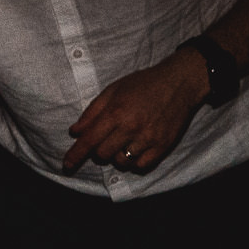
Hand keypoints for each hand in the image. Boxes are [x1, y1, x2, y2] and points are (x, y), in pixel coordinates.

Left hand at [63, 51, 208, 173]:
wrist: (181, 82)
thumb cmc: (144, 84)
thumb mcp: (113, 90)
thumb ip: (92, 112)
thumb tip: (75, 132)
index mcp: (116, 113)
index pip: (89, 141)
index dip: (76, 155)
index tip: (67, 165)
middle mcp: (132, 128)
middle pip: (103, 154)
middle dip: (98, 150)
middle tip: (106, 139)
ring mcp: (149, 138)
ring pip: (121, 162)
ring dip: (117, 156)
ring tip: (123, 142)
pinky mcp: (164, 146)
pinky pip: (141, 166)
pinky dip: (134, 162)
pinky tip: (135, 149)